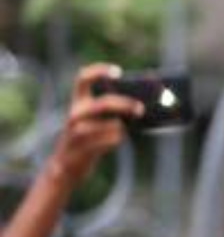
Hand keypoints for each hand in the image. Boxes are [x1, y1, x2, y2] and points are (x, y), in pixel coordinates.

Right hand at [46, 63, 140, 187]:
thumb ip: (114, 113)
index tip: (118, 71)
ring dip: (118, 126)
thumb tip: (143, 107)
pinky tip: (117, 139)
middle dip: (124, 104)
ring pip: (101, 124)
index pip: (83, 79)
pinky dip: (114, 140)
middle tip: (141, 108)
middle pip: (102, 103)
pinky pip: (102, 142)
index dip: (98, 71)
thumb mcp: (97, 122)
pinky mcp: (81, 149)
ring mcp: (76, 132)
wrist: (67, 166)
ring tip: (124, 127)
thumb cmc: (89, 140)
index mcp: (78, 102)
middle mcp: (75, 114)